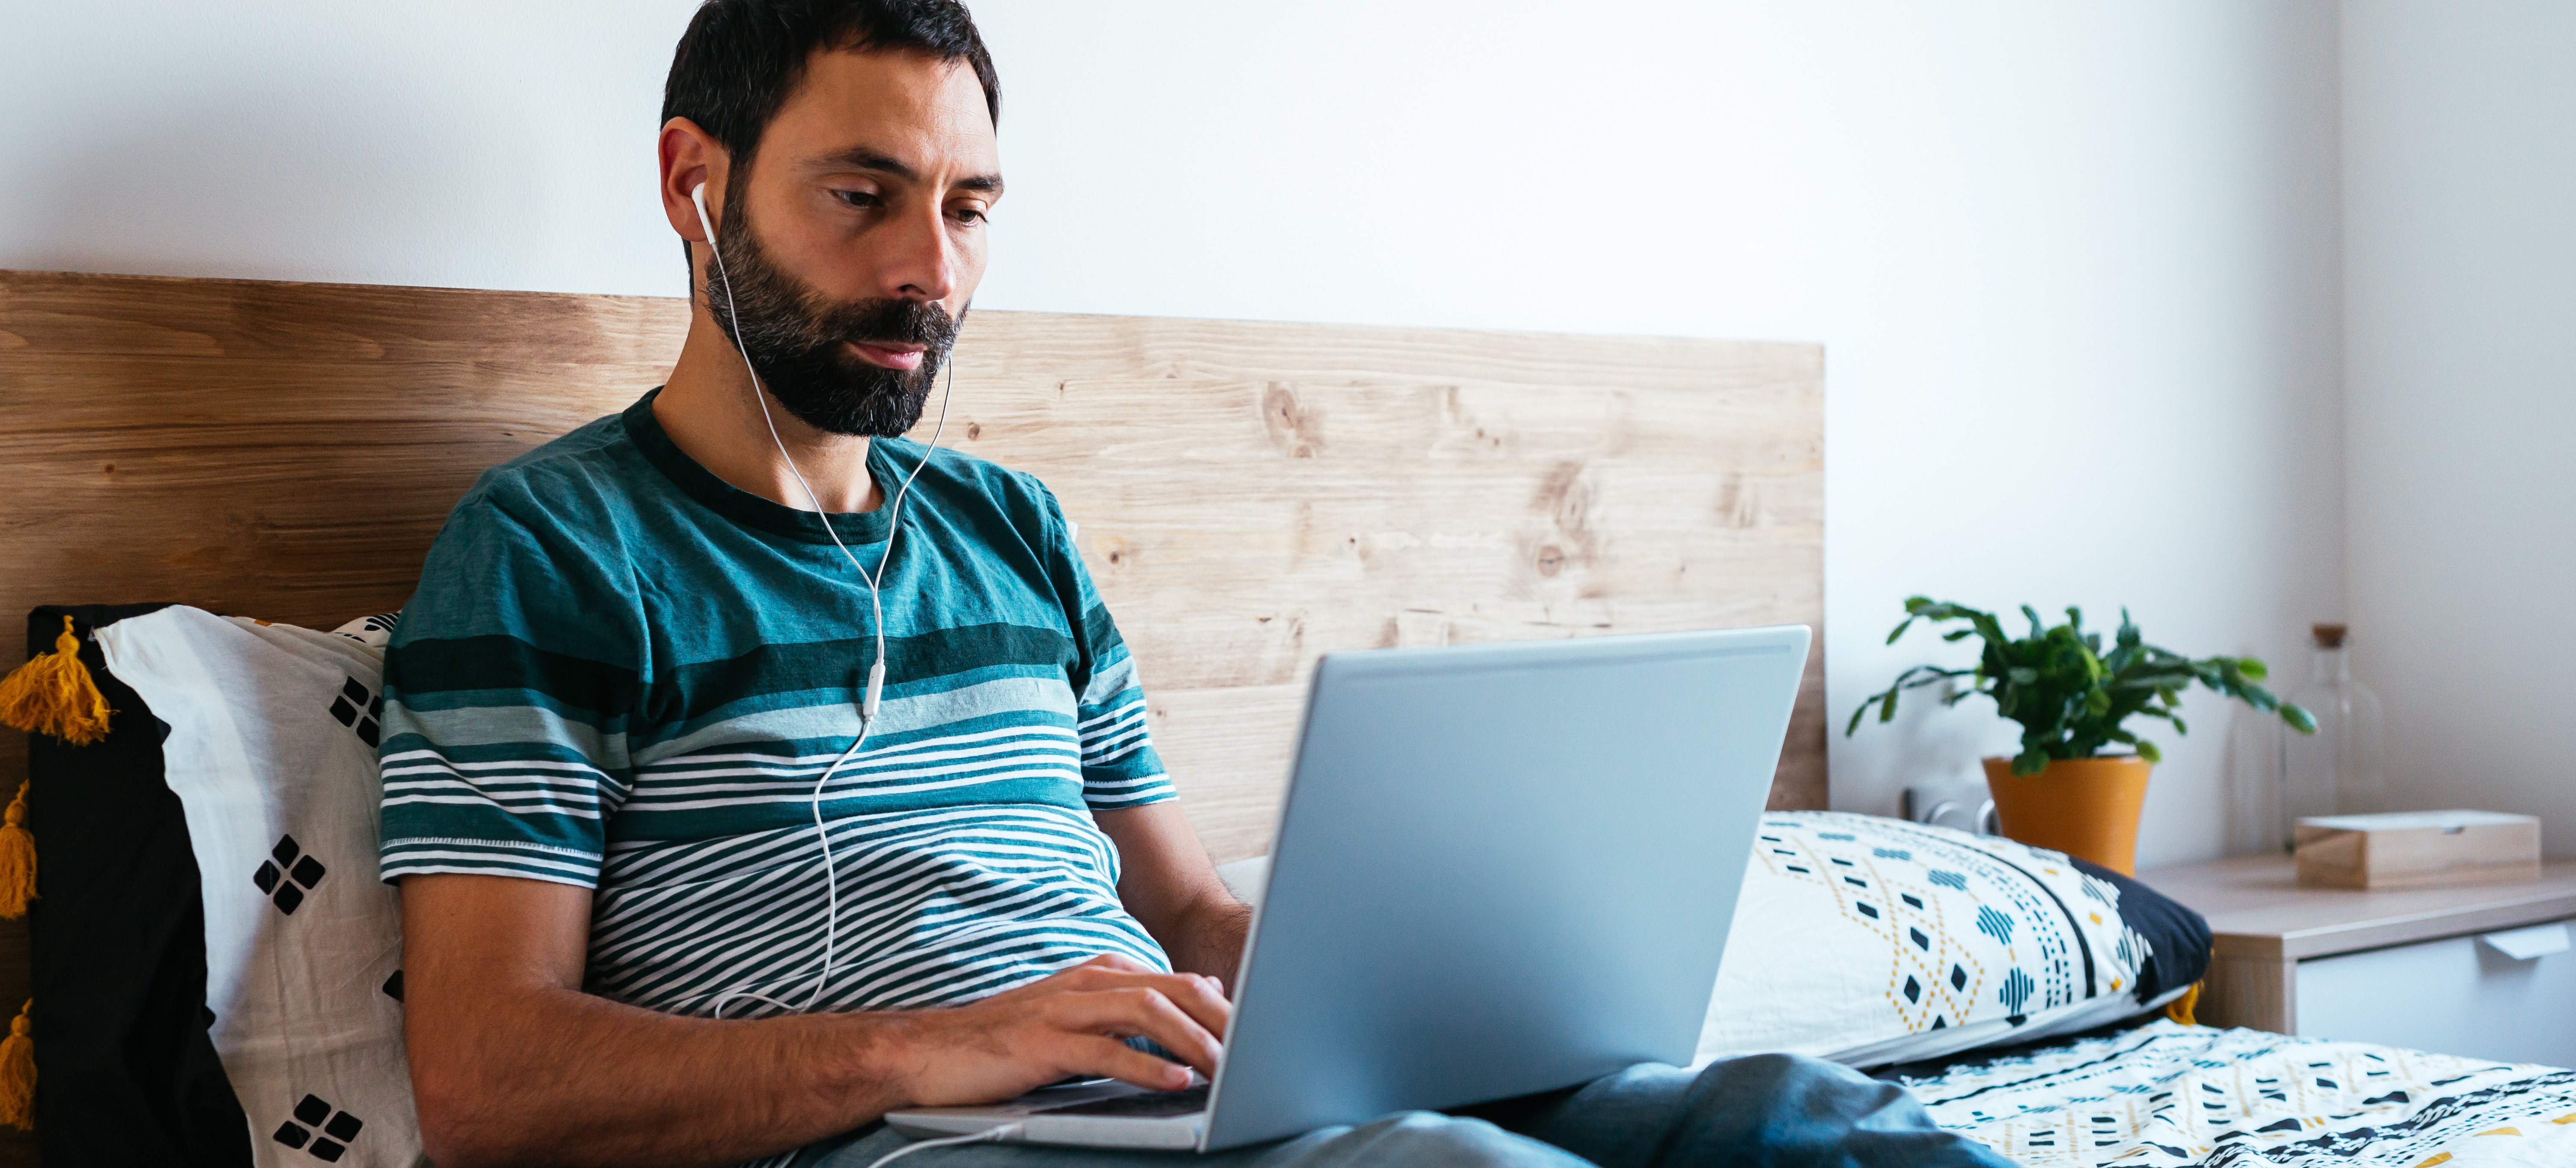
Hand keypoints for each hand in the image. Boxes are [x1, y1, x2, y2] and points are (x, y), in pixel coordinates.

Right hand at [884, 954, 1230, 1108]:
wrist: (931, 1052)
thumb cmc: (1006, 1041)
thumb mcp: (1075, 1018)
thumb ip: (1127, 1012)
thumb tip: (1194, 1009)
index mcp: (1097, 974)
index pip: (1175, 981)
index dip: (1220, 1006)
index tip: (1256, 1032)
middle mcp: (1085, 983)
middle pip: (1171, 989)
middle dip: (1220, 1018)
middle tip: (1258, 1048)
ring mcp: (1064, 1010)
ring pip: (1146, 1013)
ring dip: (1193, 1040)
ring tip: (1227, 1066)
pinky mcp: (1044, 1044)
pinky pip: (1106, 1052)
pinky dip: (1146, 1066)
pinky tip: (1175, 1080)